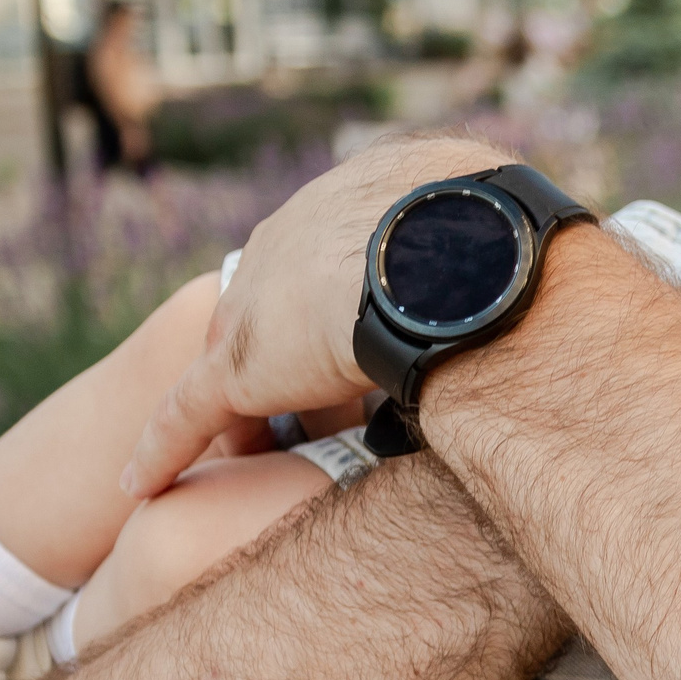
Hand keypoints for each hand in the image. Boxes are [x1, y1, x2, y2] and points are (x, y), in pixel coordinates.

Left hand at [122, 134, 513, 495]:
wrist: (458, 264)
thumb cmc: (506, 243)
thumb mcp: (512, 226)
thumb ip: (502, 247)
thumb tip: (541, 272)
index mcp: (361, 197)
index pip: (336, 252)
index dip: (347, 295)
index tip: (370, 325)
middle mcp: (296, 235)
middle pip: (276, 302)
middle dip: (288, 344)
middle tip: (315, 392)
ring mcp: (261, 300)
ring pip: (237, 361)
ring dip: (243, 403)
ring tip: (251, 449)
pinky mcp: (240, 367)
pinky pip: (189, 412)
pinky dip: (165, 447)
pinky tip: (139, 482)